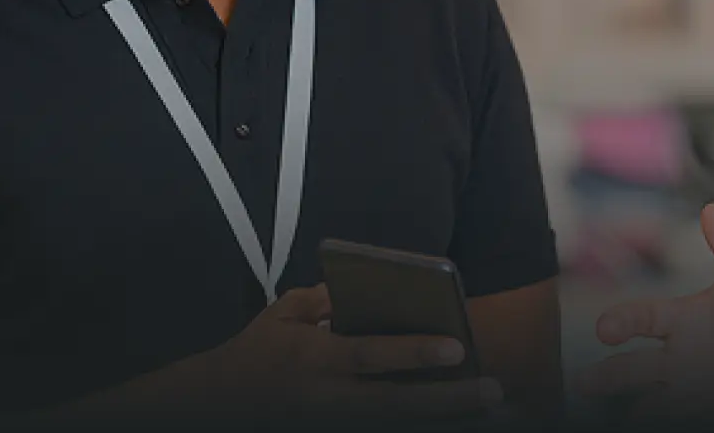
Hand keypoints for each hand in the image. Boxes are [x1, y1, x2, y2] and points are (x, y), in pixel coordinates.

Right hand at [195, 285, 506, 418]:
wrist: (221, 403)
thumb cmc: (258, 351)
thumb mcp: (283, 313)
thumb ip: (324, 299)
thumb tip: (368, 294)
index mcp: (313, 360)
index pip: (370, 357)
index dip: (413, 353)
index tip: (457, 347)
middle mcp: (328, 397)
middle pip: (396, 403)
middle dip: (447, 399)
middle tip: (492, 390)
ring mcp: (334, 421)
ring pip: (396, 422)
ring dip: (441, 416)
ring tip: (485, 406)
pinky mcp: (338, 428)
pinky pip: (385, 426)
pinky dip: (419, 420)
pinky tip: (452, 414)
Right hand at [575, 204, 713, 418]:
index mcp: (683, 321)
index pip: (644, 318)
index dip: (623, 322)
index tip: (606, 329)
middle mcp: (678, 358)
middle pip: (633, 369)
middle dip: (608, 377)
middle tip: (585, 383)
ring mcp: (688, 388)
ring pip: (649, 402)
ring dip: (635, 410)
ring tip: (626, 419)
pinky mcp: (703, 410)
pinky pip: (679, 417)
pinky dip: (664, 418)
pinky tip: (649, 420)